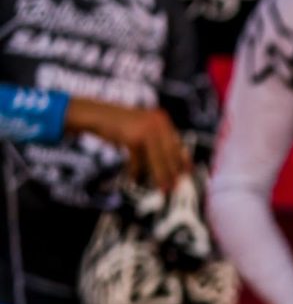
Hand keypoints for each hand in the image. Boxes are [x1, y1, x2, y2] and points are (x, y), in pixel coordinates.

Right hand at [67, 98, 187, 190]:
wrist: (95, 115)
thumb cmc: (119, 125)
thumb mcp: (142, 130)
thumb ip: (158, 141)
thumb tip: (176, 164)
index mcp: (162, 119)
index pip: (177, 144)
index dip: (182, 161)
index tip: (187, 174)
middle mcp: (157, 122)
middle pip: (169, 153)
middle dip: (172, 172)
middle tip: (174, 187)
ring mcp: (146, 129)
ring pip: (157, 159)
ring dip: (159, 176)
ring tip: (162, 189)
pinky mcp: (133, 138)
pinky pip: (139, 160)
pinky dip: (136, 170)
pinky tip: (134, 178)